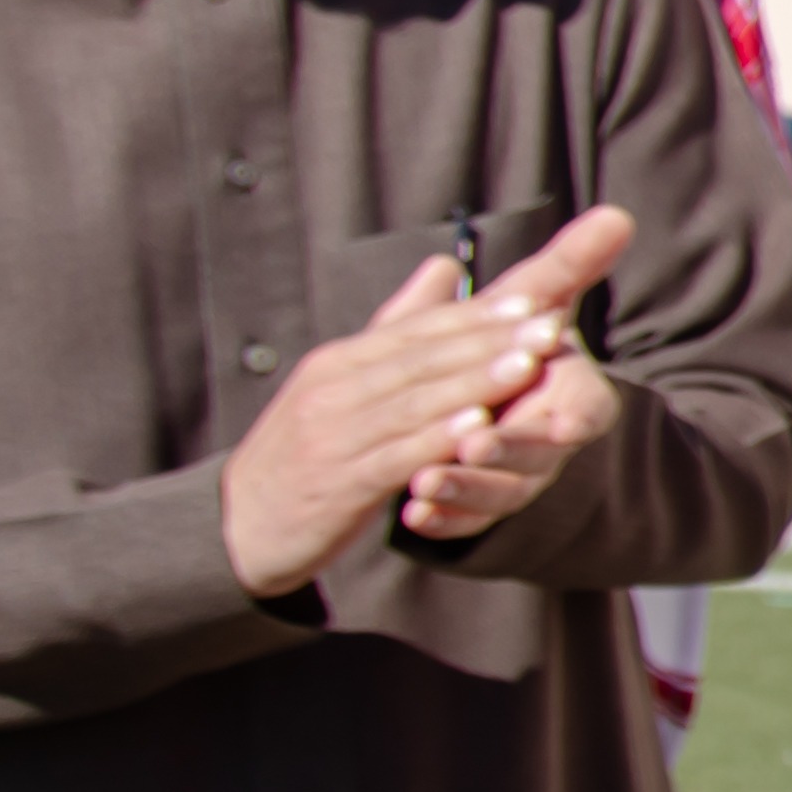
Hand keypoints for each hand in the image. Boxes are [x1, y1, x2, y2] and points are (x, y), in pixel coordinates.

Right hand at [221, 206, 640, 595]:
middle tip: (550, 323)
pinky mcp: (338, 482)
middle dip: (490, 339)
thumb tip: (444, 266)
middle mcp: (334, 388)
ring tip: (528, 364)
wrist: (242, 525)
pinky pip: (395, 455)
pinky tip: (478, 427)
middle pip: (423, 357)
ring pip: (414, 400)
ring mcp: (334, 434)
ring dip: (474, 381)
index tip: (536, 297)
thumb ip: (399, 329)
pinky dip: (437, 438)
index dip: (478, 314)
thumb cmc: (308, 452)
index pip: (418, 329)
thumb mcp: (345, 385)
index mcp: (340, 361)